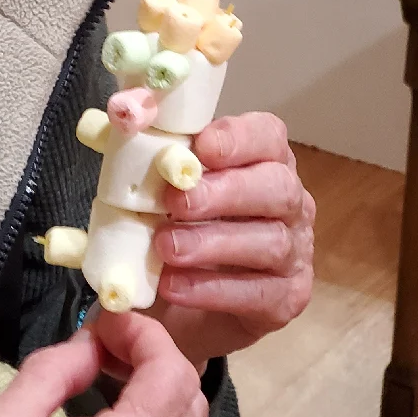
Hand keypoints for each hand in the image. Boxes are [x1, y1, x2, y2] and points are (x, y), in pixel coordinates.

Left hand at [149, 111, 314, 370]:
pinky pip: (258, 292)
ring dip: (212, 243)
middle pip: (276, 188)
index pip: (268, 135)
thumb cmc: (173, 226)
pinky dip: (212, 288)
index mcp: (263, 161)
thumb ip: (148, 154)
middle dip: (224, 192)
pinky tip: (173, 284)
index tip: (202, 147)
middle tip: (176, 202)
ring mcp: (295, 252)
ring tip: (165, 247)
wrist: (178, 301)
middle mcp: (289, 202)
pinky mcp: (286, 297)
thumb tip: (122, 115)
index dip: (238, 138)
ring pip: (270, 241)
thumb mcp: (158, 188)